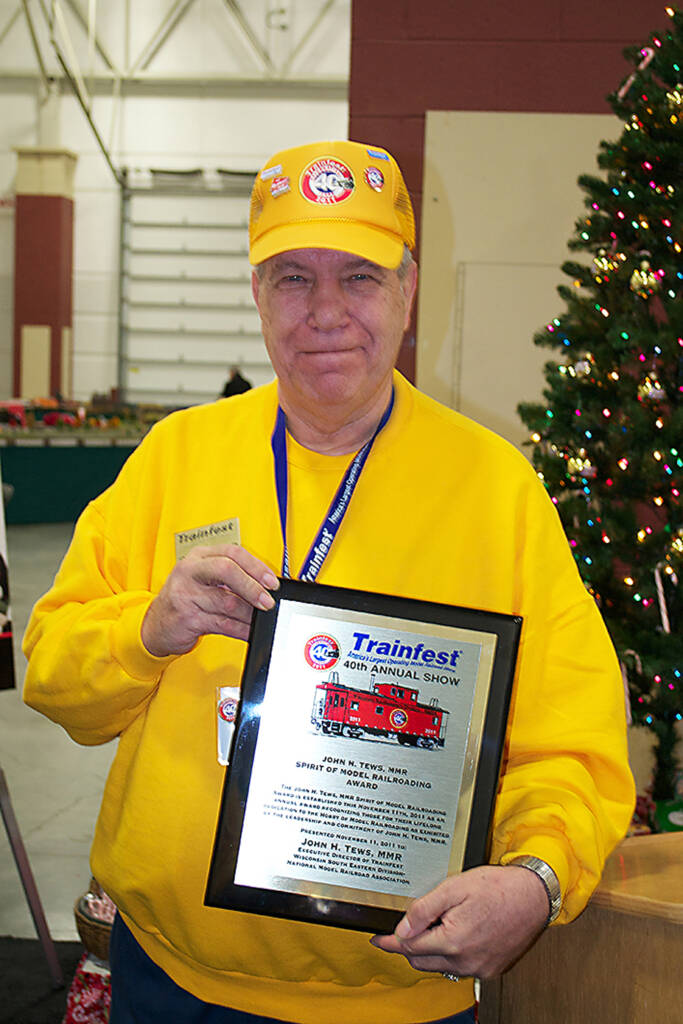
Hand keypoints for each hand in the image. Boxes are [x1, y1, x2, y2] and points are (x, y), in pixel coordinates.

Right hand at [141, 544, 278, 656]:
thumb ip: (230, 577)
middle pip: (227, 570)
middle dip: (252, 587)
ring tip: (261, 618)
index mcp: (199, 556)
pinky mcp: (188, 618)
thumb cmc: (184, 599)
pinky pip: (223, 624)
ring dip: (250, 613)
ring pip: (227, 602)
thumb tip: (265, 587)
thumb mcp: (203, 579)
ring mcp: (186, 594)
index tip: (272, 581)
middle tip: (268, 601)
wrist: (155, 625)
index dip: (256, 566)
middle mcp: (190, 571)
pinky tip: (250, 631)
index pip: (232, 553)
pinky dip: (241, 629)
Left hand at [370, 865, 548, 978]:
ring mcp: (479, 968)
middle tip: (404, 928)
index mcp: (453, 942)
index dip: (390, 941)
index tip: (377, 940)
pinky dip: (450, 954)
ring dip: (430, 950)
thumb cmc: (498, 887)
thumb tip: (401, 929)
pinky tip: (454, 934)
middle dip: (408, 946)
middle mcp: (465, 961)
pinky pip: (459, 967)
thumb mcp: (454, 887)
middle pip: (421, 961)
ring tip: (435, 924)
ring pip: (440, 966)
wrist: (533, 896)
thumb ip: (424, 909)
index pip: (409, 948)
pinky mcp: (490, 969)